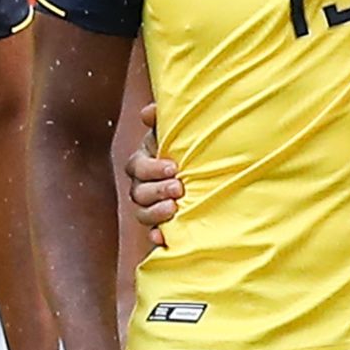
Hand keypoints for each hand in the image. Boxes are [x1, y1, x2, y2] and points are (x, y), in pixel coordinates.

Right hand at [124, 105, 182, 247]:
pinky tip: (163, 237)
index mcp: (144, 162)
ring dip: (155, 212)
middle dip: (157, 190)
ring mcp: (151, 207)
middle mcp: (143, 186)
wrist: (213, 170)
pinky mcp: (162, 225)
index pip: (136, 166)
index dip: (151, 168)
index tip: (173, 167)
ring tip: (174, 208)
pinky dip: (156, 236)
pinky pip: (152, 234)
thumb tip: (147, 111)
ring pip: (141, 213)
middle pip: (138, 192)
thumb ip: (162, 120)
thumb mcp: (178, 132)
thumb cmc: (191, 147)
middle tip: (179, 188)